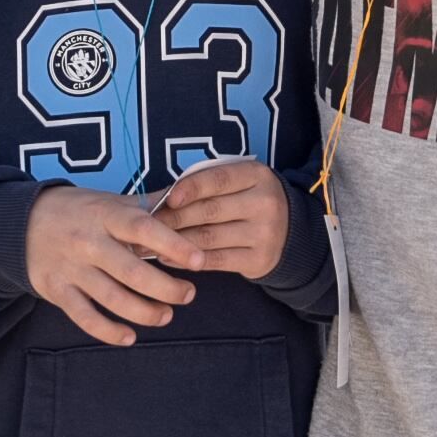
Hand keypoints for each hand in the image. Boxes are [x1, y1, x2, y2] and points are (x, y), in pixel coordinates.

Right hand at [27, 187, 205, 345]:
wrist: (21, 223)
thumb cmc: (79, 211)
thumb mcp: (111, 201)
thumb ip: (149, 205)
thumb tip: (189, 196)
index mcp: (107, 215)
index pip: (144, 229)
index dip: (174, 245)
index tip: (199, 260)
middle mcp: (89, 242)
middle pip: (132, 272)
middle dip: (166, 288)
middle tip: (188, 294)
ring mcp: (72, 269)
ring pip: (112, 298)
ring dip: (144, 312)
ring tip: (166, 315)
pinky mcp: (57, 291)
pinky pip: (85, 317)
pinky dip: (108, 331)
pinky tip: (129, 337)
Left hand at [156, 159, 292, 279]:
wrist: (291, 232)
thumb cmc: (249, 200)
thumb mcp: (239, 182)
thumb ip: (207, 184)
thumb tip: (162, 199)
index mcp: (256, 175)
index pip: (219, 179)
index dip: (191, 188)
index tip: (168, 199)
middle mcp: (263, 203)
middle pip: (209, 210)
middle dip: (173, 219)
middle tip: (145, 227)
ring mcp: (264, 233)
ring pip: (209, 238)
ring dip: (174, 243)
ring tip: (149, 245)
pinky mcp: (258, 260)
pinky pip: (216, 261)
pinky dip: (188, 261)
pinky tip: (168, 260)